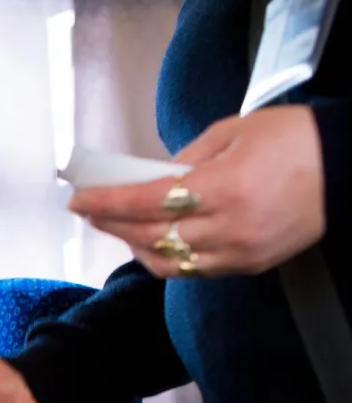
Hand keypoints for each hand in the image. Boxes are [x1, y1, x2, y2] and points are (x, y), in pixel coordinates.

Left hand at [68, 105, 325, 277]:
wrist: (349, 166)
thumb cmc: (294, 139)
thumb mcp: (231, 132)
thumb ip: (184, 159)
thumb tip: (147, 179)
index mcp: (224, 188)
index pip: (146, 202)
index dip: (106, 203)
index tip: (78, 199)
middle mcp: (229, 227)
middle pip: (150, 235)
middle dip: (112, 224)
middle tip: (89, 210)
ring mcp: (239, 252)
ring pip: (167, 261)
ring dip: (134, 245)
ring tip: (116, 225)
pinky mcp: (249, 266)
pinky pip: (193, 271)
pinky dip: (165, 258)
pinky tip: (151, 241)